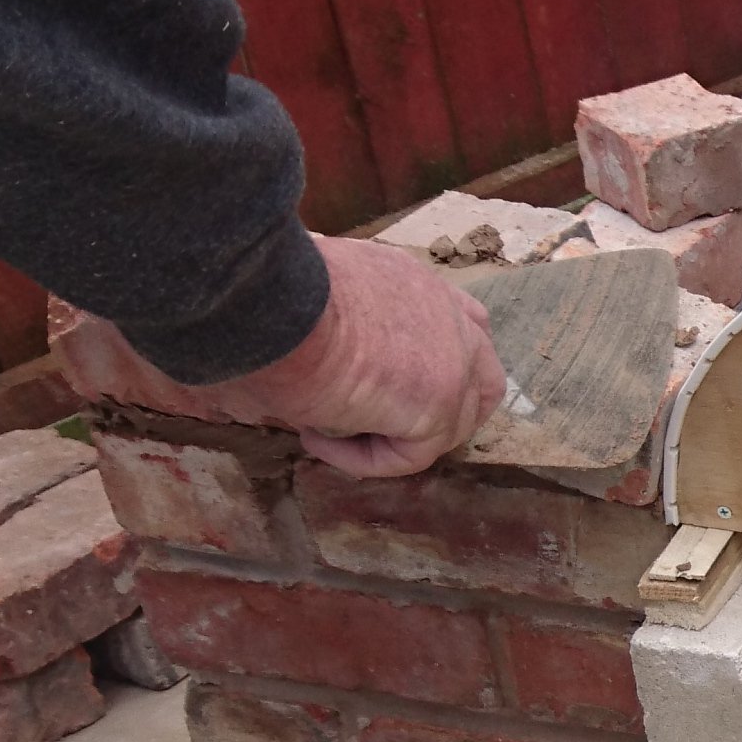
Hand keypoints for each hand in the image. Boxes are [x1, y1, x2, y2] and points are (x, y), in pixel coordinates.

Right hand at [55, 233, 504, 476]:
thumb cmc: (260, 291)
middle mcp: (445, 314)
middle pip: (481, 381)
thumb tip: (289, 360)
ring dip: (392, 438)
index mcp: (414, 282)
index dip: (433, 365)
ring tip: (324, 428)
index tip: (375, 389)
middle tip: (371, 428)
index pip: (460, 325)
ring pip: (448, 426)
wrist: (263, 299)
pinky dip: (365, 460)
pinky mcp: (438, 403)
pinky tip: (314, 437)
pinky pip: (412, 456)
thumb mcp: (301, 299)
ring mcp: (451, 358)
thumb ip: (325, 325)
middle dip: (436, 415)